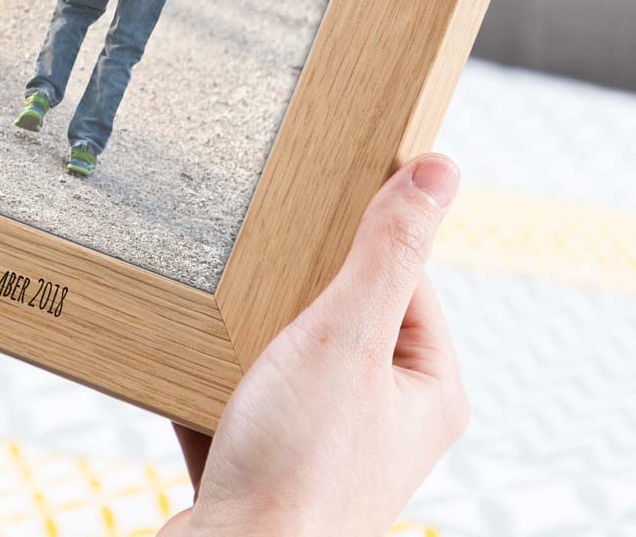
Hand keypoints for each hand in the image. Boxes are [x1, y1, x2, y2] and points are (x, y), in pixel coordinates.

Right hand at [162, 154, 467, 535]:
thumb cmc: (299, 465)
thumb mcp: (348, 335)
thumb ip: (389, 250)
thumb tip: (440, 169)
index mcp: (426, 388)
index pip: (406, 278)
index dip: (360, 243)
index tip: (316, 216)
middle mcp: (385, 419)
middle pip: (343, 314)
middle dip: (296, 292)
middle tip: (264, 272)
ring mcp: (325, 444)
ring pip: (286, 355)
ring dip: (250, 334)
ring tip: (227, 317)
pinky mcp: (269, 463)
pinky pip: (242, 397)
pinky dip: (216, 379)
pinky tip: (194, 362)